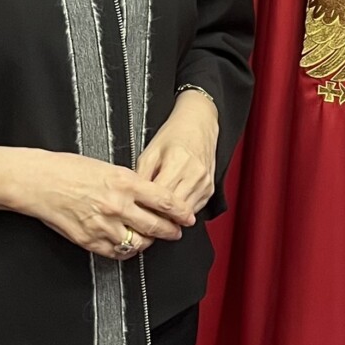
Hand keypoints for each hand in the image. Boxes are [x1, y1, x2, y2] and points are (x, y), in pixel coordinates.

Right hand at [0, 146, 185, 258]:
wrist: (39, 182)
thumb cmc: (69, 168)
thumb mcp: (106, 167)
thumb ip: (128, 183)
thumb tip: (146, 195)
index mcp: (124, 181)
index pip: (164, 200)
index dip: (180, 211)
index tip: (188, 216)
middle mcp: (117, 205)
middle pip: (155, 225)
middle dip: (170, 231)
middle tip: (176, 231)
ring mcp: (103, 225)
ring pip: (137, 243)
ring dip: (148, 242)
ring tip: (152, 239)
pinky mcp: (89, 241)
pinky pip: (116, 252)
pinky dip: (125, 251)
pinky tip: (128, 245)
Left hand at [135, 89, 218, 227]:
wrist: (199, 124)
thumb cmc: (174, 134)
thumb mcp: (150, 151)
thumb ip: (141, 176)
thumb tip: (134, 198)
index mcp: (178, 162)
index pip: (161, 199)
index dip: (147, 210)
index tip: (137, 215)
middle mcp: (194, 174)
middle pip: (174, 210)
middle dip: (158, 218)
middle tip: (144, 221)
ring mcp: (204, 183)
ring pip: (185, 214)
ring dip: (171, 219)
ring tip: (156, 217)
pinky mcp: (210, 190)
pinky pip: (194, 210)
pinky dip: (182, 213)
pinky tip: (171, 209)